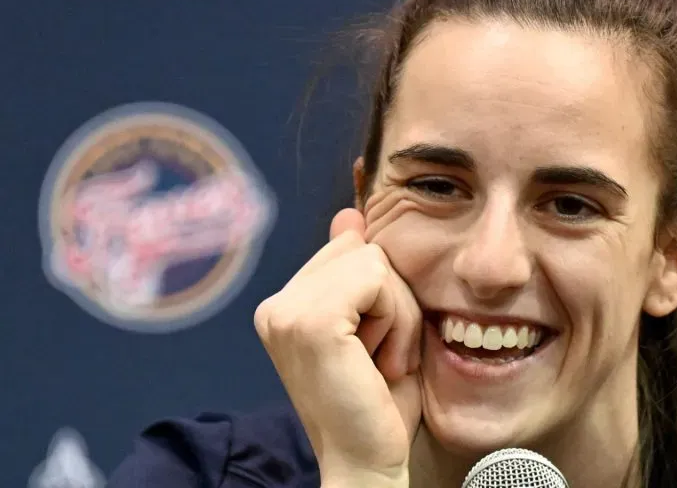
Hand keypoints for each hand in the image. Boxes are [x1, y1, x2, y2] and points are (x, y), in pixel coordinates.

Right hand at [254, 208, 421, 486]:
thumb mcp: (379, 326)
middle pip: (364, 248)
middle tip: (381, 356)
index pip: (352, 248)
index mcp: (286, 305)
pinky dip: (396, 320)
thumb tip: (349, 215)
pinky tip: (382, 363)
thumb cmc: (380, 404)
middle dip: (393, 300)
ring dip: (398, 314)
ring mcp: (286, 312)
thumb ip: (361, 274)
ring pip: (375, 261)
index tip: (375, 348)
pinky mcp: (308, 322)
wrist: (370, 464)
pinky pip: (378, 278)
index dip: (383, 294)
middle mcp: (275, 306)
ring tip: (381, 361)